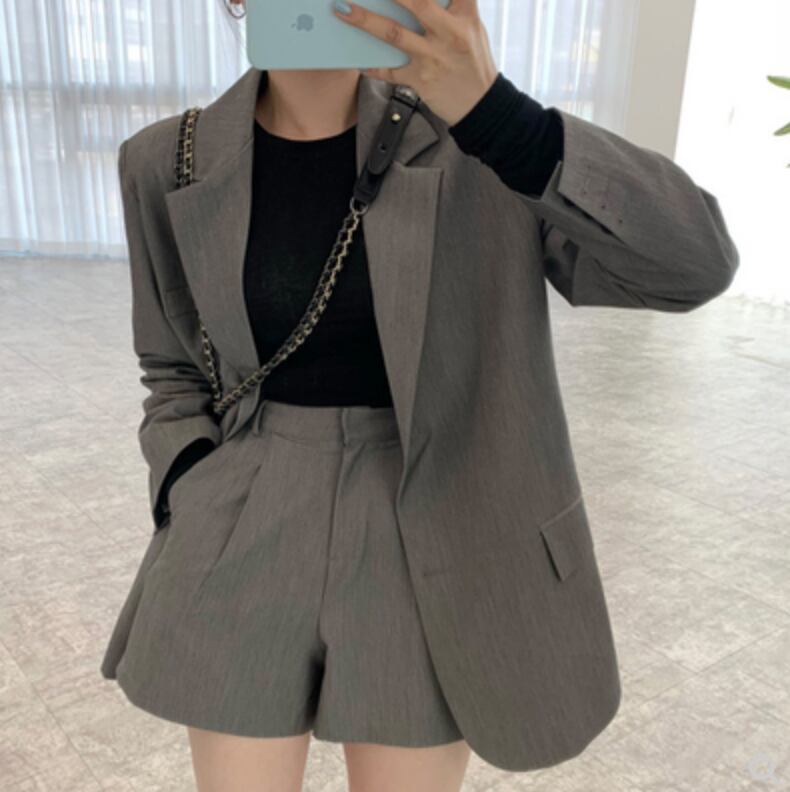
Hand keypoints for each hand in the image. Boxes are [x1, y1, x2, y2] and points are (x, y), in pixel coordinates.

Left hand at [332, 0, 498, 126]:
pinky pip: (390, 71)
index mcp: (465, 15)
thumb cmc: (473, 63)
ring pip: (394, 34)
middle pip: (416, 2)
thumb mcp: (472, 28)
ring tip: (343, 10)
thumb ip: (452, 7)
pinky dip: (372, 66)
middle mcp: (450, 33)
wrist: (481, 106)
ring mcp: (434, 58)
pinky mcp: (421, 80)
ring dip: (365, 21)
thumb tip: (417, 0)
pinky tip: (358, 59)